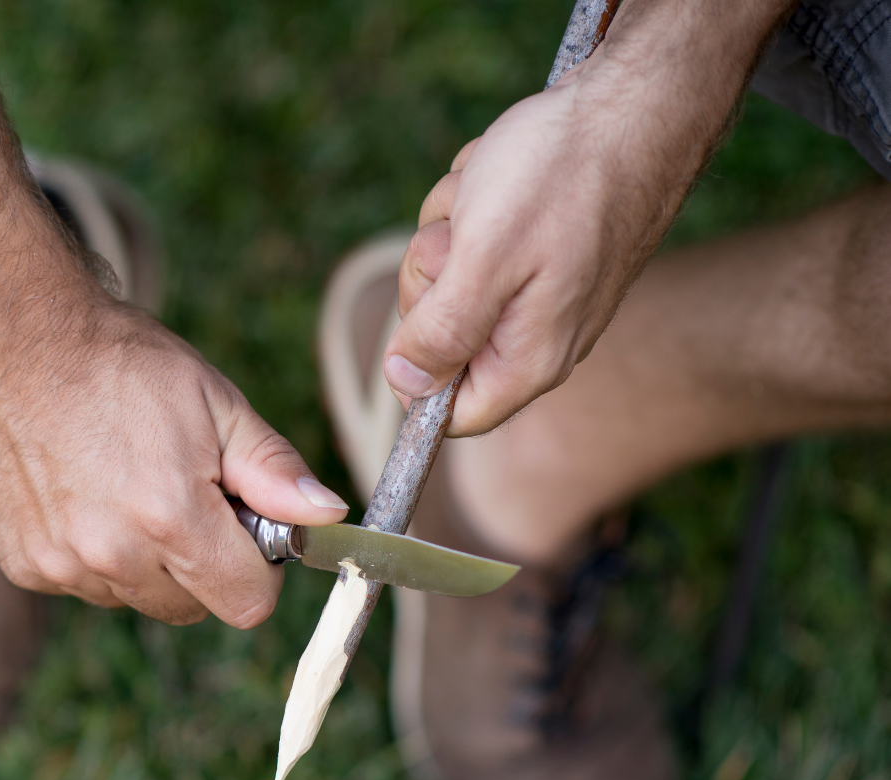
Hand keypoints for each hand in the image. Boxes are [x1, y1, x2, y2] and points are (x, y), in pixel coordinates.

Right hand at [0, 299, 349, 627]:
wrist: (12, 341)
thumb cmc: (120, 364)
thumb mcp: (215, 402)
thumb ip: (274, 471)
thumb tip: (327, 516)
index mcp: (171, 519)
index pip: (247, 605)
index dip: (257, 569)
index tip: (243, 528)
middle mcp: (112, 556)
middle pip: (192, 608)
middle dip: (203, 565)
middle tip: (184, 495)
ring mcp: (62, 564)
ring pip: (137, 598)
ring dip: (146, 561)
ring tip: (126, 486)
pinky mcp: (25, 564)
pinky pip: (86, 583)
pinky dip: (95, 552)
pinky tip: (83, 493)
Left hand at [383, 0, 790, 434]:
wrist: (635, 102)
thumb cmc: (564, 176)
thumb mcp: (484, 257)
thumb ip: (442, 332)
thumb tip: (404, 387)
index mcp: (529, 360)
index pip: (451, 417)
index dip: (414, 376)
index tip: (420, 315)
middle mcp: (536, 338)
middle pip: (436, 340)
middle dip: (432, 273)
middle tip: (465, 233)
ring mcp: (535, 293)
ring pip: (445, 279)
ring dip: (451, 227)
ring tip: (490, 194)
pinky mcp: (533, 252)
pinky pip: (469, 240)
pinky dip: (471, 202)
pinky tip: (501, 177)